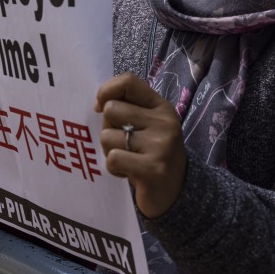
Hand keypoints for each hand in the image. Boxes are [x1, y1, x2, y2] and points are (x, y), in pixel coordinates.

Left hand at [94, 72, 186, 218]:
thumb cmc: (150, 154)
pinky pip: (113, 158)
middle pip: (111, 110)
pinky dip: (114, 168)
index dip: (106, 91)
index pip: (128, 81)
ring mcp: (161, 145)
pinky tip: (128, 173)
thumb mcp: (146, 125)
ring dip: (109, 151)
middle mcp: (164, 122)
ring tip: (127, 159)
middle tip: (122, 144)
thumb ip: (126, 108)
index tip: (100, 107)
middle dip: (108, 128)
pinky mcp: (153, 169)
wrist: (176, 192)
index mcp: (161, 107)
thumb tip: (98, 104)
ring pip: (107, 136)